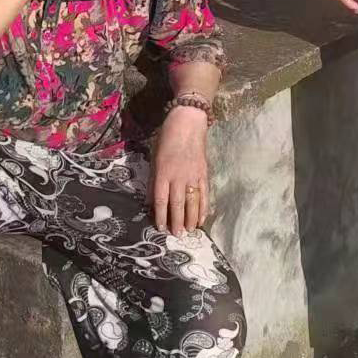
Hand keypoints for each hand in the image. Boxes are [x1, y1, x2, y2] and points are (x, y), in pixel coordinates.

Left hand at [150, 107, 209, 233]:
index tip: (160, 228)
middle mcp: (179, 177)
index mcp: (164, 173)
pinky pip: (204, 194)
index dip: (161, 216)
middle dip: (177, 222)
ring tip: (190, 231)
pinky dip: (204, 208)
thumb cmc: (167, 138)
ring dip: (192, 218)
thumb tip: (152, 200)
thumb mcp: (155, 158)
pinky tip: (203, 218)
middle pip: (178, 204)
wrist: (188, 123)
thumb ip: (154, 180)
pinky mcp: (204, 173)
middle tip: (177, 235)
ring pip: (193, 202)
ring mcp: (193, 176)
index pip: (162, 200)